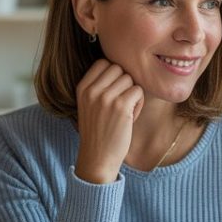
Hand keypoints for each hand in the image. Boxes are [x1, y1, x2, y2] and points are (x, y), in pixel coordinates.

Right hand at [73, 59, 143, 183]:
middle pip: (119, 68)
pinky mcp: (121, 107)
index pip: (103, 63)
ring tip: (125, 112)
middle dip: (124, 83)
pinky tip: (130, 117)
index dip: (113, 75)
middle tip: (121, 103)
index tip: (112, 92)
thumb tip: (121, 66)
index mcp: (82, 87)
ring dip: (133, 94)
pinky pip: (139, 91)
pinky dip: (139, 103)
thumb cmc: (97, 132)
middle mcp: (92, 90)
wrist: (97, 158)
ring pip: (130, 79)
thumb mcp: (88, 105)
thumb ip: (98, 85)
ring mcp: (106, 98)